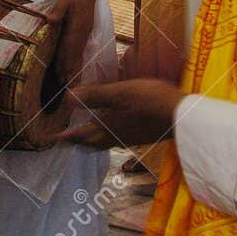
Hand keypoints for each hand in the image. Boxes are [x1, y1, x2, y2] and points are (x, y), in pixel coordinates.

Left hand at [51, 0, 98, 86]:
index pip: (68, 47)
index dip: (63, 60)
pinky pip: (82, 49)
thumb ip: (58, 10)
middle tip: (63, 82)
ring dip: (74, 66)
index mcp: (77, 26)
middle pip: (74, 54)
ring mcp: (86, 32)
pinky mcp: (86, 31)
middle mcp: (83, 32)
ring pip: (79, 53)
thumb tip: (50, 20)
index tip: (59, 72)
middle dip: (69, 68)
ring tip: (69, 79)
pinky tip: (76, 66)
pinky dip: (79, 59)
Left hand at [59, 79, 183, 148]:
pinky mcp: (144, 135)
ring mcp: (132, 138)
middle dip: (80, 141)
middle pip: (93, 142)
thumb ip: (94, 96)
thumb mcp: (119, 93)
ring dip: (94, 139)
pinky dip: (110, 136)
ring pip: (106, 141)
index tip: (54, 139)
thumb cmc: (149, 101)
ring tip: (88, 137)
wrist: (182, 116)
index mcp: (108, 127)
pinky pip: (119, 138)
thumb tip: (66, 99)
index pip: (82, 133)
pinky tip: (115, 130)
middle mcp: (117, 137)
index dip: (68, 135)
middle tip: (68, 140)